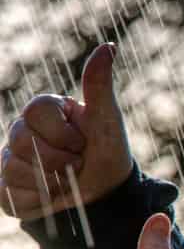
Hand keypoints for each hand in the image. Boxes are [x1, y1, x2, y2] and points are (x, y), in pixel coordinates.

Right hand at [0, 43, 132, 219]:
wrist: (108, 194)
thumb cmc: (108, 151)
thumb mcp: (107, 119)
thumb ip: (100, 85)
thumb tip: (108, 46)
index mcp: (43, 111)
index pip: (35, 112)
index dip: (62, 134)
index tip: (83, 142)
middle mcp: (21, 131)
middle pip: (20, 141)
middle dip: (58, 160)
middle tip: (78, 164)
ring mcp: (10, 159)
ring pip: (13, 170)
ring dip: (51, 182)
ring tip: (69, 180)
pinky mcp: (7, 189)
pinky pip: (11, 197)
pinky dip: (40, 202)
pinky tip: (55, 197)